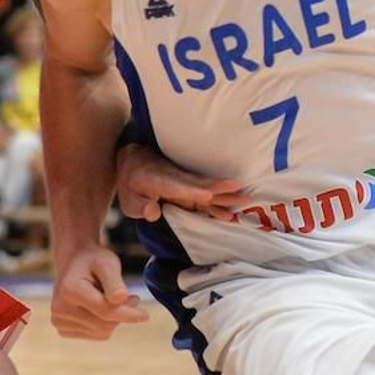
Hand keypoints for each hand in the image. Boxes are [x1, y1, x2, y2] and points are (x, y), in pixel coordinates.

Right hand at [51, 247, 147, 339]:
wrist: (75, 263)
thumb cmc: (94, 261)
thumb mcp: (108, 263)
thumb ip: (114, 281)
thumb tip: (120, 299)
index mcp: (69, 290)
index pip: (106, 311)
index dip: (129, 314)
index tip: (146, 315)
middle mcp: (60, 309)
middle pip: (104, 324)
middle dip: (122, 314)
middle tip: (130, 297)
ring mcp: (59, 321)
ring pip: (102, 332)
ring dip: (114, 318)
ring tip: (110, 298)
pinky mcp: (63, 329)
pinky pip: (96, 334)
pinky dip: (104, 323)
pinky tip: (99, 308)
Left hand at [115, 143, 250, 221]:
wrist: (135, 161)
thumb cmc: (131, 183)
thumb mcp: (128, 199)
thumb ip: (140, 207)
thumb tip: (153, 213)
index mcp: (160, 180)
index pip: (178, 186)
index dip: (192, 191)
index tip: (207, 195)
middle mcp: (177, 180)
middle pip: (202, 185)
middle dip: (221, 190)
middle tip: (241, 193)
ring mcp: (185, 183)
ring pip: (209, 188)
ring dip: (227, 194)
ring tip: (246, 198)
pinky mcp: (189, 188)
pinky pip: (207, 195)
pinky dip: (219, 202)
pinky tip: (231, 213)